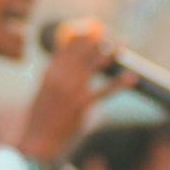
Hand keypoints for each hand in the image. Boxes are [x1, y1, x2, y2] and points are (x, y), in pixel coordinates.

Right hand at [18, 27, 123, 165]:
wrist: (38, 141)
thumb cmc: (41, 118)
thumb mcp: (43, 92)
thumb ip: (53, 76)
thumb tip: (61, 60)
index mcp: (49, 72)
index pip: (67, 46)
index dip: (83, 35)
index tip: (95, 29)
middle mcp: (60, 77)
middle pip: (84, 50)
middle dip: (100, 39)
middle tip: (112, 34)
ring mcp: (72, 90)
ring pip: (96, 63)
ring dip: (111, 51)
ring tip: (122, 43)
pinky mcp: (83, 104)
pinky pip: (106, 90)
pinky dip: (120, 82)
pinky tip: (131, 77)